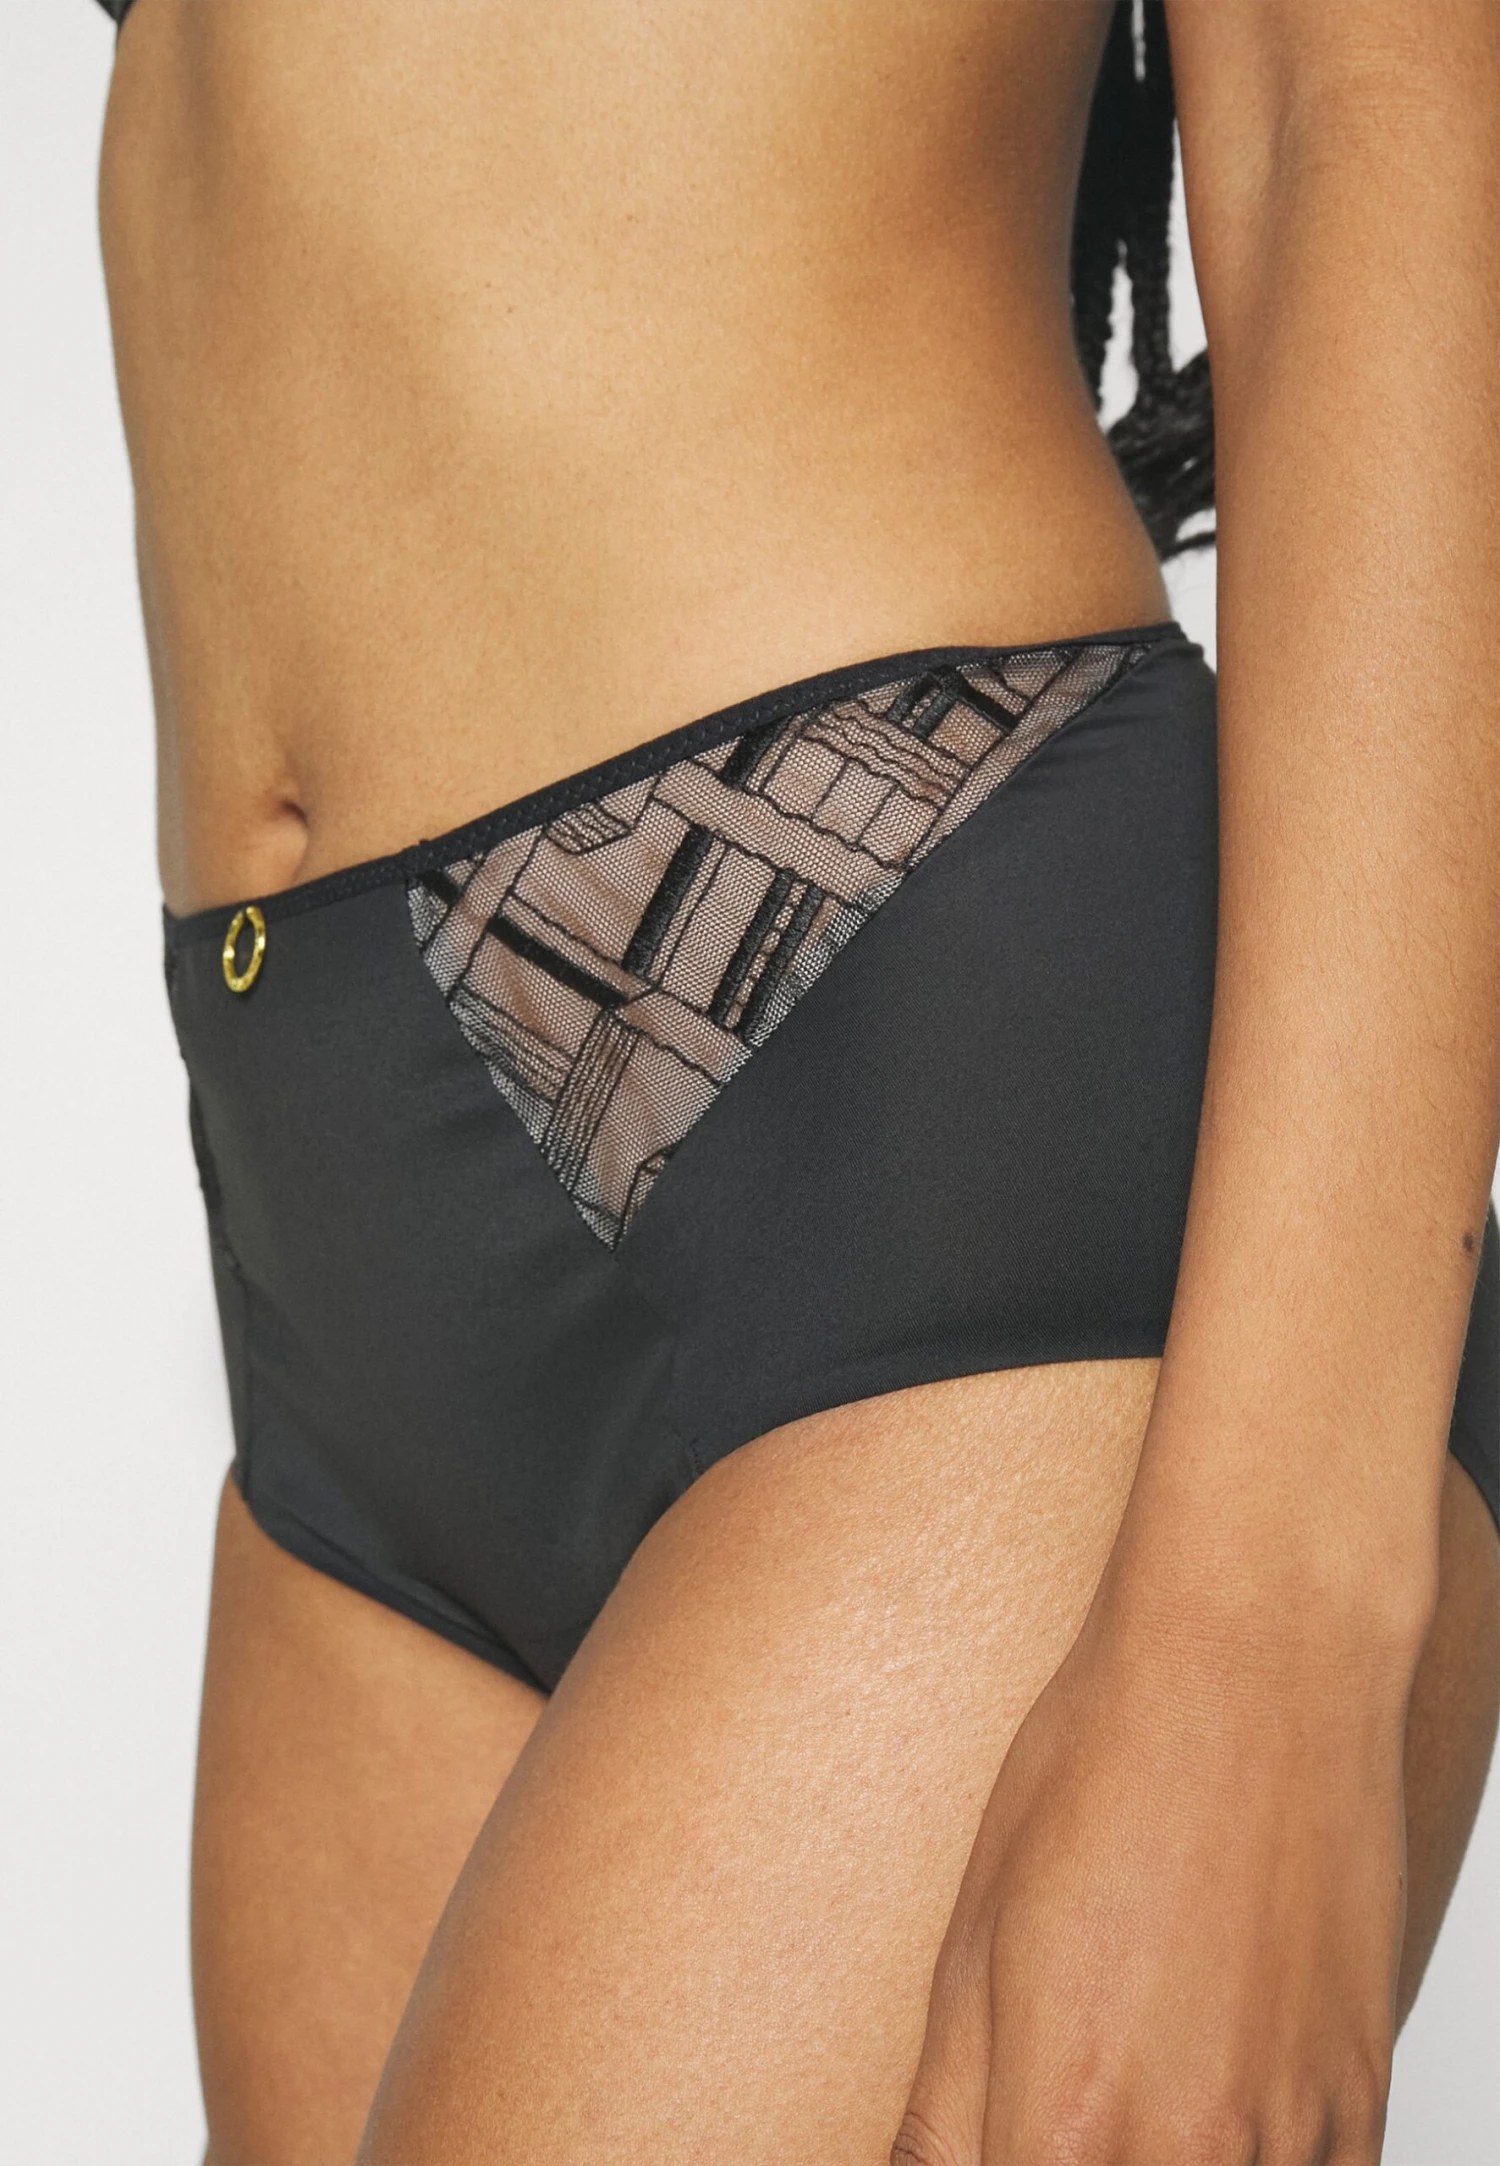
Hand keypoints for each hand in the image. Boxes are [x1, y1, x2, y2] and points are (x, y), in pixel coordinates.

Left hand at [893, 1565, 1414, 2165]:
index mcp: (1065, 2121)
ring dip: (1163, 2164)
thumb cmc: (1102, 1765)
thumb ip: (942, 2113)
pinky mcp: (1362, 2096)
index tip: (1003, 2135)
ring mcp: (1289, 2133)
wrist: (1254, 1668)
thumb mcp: (975, 1937)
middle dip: (1071, 2162)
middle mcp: (1188, 2155)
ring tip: (1138, 2076)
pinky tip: (1212, 2095)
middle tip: (1056, 2098)